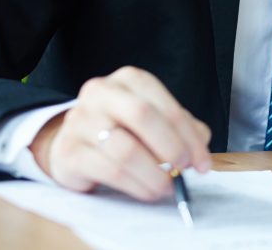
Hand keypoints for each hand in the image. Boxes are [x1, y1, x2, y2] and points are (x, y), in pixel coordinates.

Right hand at [29, 66, 211, 200]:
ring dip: (154, 174)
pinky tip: (148, 191)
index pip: (165, 105)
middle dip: (172, 147)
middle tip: (184, 169)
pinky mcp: (68, 151)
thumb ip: (181, 128)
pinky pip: (110, 171)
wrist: (75, 142)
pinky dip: (137, 185)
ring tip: (167, 186)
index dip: (189, 136)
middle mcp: (101, 92)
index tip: (203, 161)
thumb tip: (200, 145)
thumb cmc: (122, 129)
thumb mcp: (154, 121)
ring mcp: (80, 120)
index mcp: (129, 80)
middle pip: (143, 116)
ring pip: (126, 149)